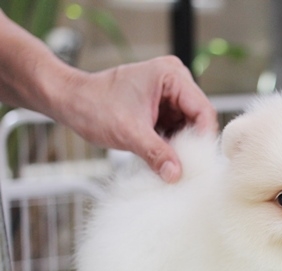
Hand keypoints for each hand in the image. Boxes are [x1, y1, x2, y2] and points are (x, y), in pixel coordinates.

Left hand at [56, 56, 217, 182]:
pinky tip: (164, 157)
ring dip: (181, 144)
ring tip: (172, 162)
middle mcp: (175, 79)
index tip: (199, 161)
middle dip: (192, 142)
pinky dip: (172, 143)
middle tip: (185, 166)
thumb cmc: (93, 106)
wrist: (69, 101)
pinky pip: (177, 127)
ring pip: (189, 125)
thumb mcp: (129, 133)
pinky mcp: (162, 106)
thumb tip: (177, 174)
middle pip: (198, 117)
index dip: (203, 136)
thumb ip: (156, 154)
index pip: (202, 109)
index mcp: (171, 75)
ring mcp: (169, 93)